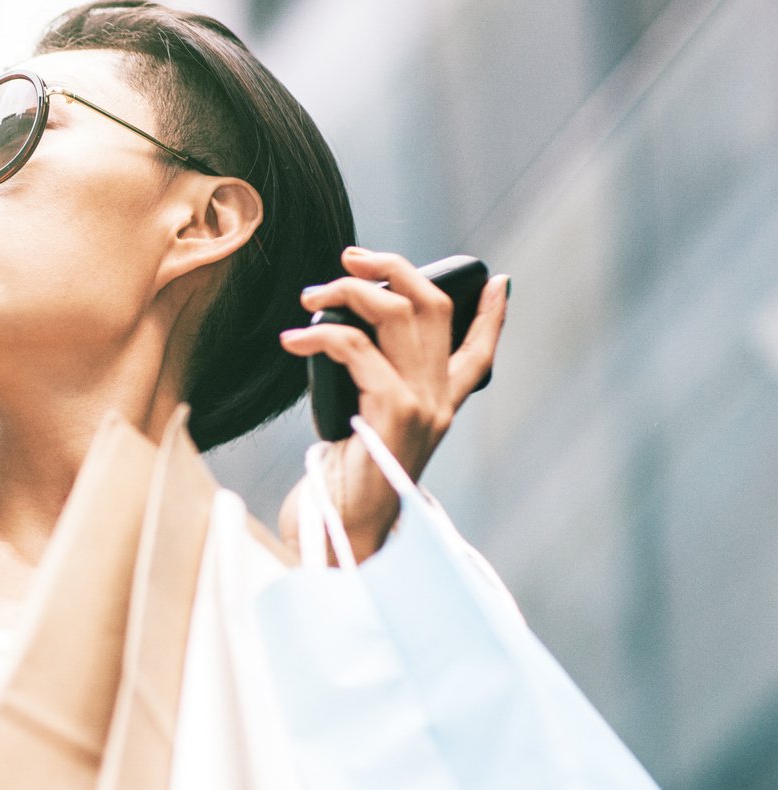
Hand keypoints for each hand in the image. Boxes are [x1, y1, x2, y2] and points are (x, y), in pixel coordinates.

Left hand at [276, 247, 510, 558]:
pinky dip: (319, 334)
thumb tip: (347, 341)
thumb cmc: (347, 479)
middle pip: (432, 307)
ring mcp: (424, 404)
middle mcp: (441, 401)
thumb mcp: (368, 425)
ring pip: (397, 313)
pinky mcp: (395, 410)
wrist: (346, 530)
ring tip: (309, 298)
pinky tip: (293, 341)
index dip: (493, 315)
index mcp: (442, 405)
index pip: (481, 353)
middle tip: (349, 258)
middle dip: (393, 268)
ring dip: (347, 292)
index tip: (497, 282)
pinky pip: (356, 346)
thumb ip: (374, 387)